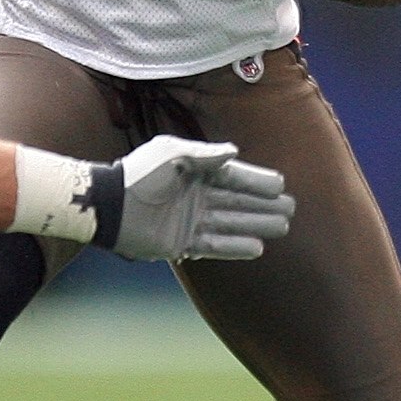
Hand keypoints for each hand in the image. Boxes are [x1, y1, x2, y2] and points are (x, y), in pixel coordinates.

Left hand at [104, 136, 293, 261]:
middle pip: (238, 201)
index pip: (234, 177)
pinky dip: (235, 247)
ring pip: (231, 223)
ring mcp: (190, 220)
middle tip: (290, 208)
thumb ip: (204, 155)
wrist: (110, 206)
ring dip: (256, 225)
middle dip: (264, 205)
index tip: (281, 185)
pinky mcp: (181, 242)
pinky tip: (257, 247)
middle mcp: (196, 196)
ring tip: (282, 227)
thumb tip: (234, 152)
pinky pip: (215, 246)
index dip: (257, 181)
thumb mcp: (172, 155)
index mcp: (195, 171)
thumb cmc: (139, 174)